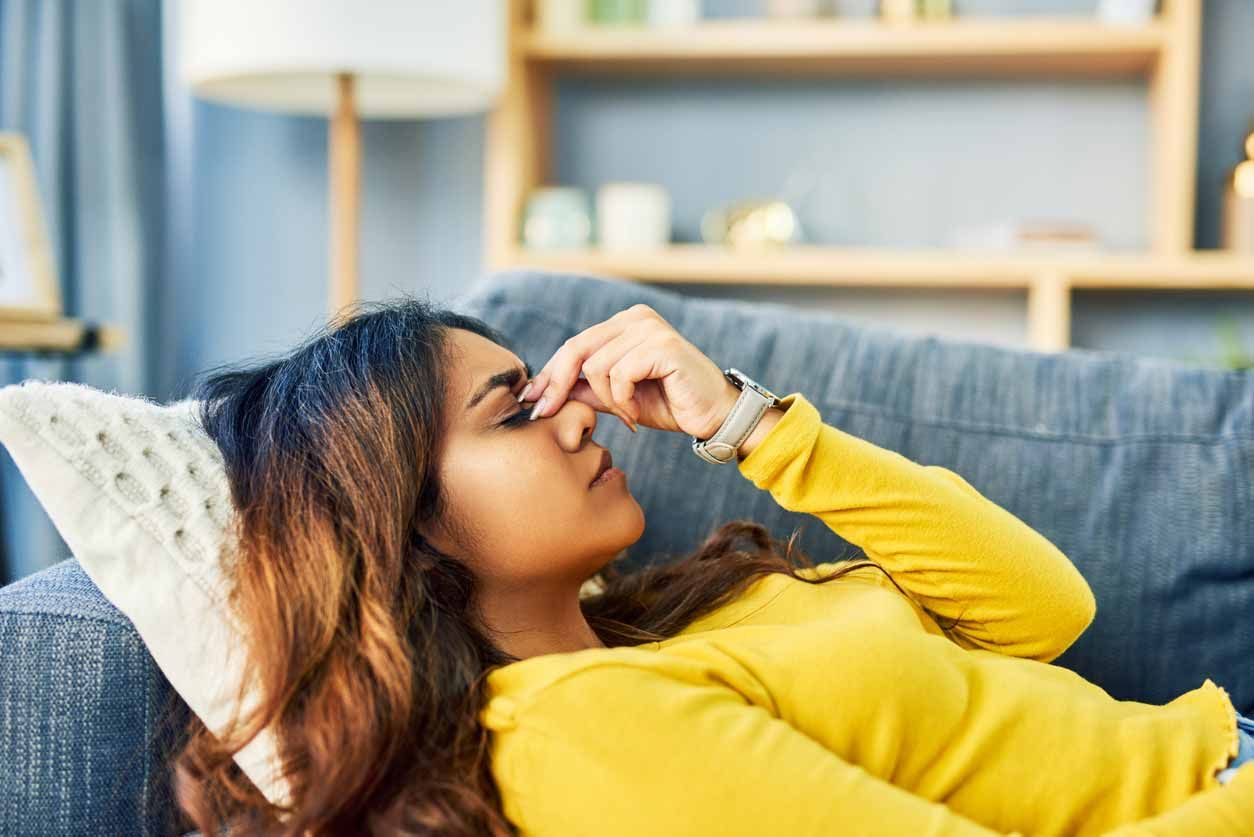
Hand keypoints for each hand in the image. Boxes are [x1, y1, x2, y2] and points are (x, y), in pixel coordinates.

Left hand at [520, 303, 739, 438]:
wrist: (715, 416)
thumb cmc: (670, 405)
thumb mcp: (619, 398)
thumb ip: (587, 389)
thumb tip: (545, 392)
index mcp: (625, 324)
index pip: (575, 345)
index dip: (549, 374)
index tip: (531, 400)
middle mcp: (636, 318)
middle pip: (577, 348)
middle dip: (558, 384)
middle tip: (546, 413)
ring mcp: (649, 328)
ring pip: (596, 366)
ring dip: (607, 400)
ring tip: (628, 417)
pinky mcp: (662, 345)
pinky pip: (619, 374)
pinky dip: (622, 401)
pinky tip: (637, 415)